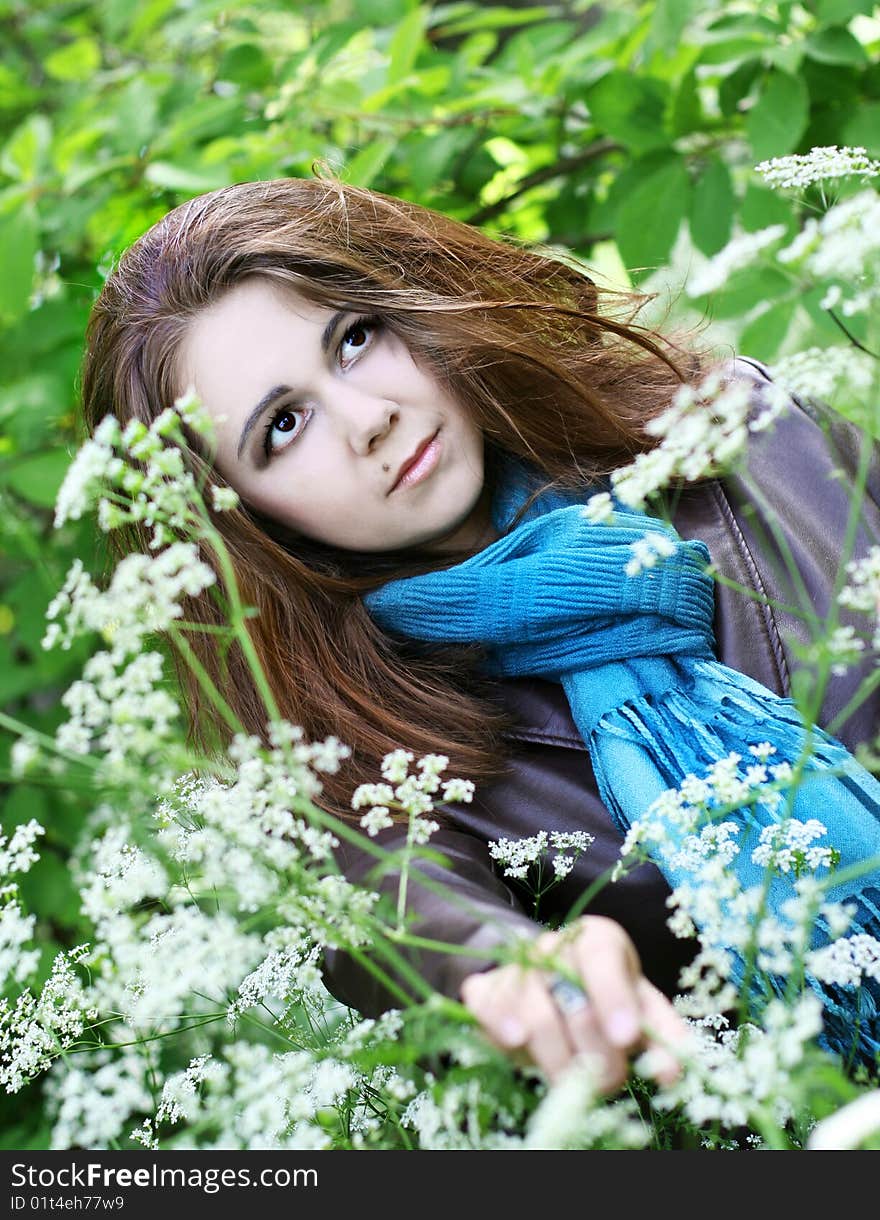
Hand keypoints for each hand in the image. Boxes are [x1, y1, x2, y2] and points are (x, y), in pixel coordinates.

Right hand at [459, 914, 690, 1091]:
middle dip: (595, 1052)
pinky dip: (500, 1026)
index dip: (613, 997)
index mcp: (597, 940)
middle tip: (610, 1081)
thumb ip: (662, 1035)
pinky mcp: (484, 988)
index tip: (625, 1038)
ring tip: (575, 1083)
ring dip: (558, 1060)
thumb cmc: (605, 998)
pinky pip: (487, 1006)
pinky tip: (517, 1044)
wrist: (549, 985)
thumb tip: (672, 1074)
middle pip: (571, 998)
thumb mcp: (641, 1008)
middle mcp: (553, 945)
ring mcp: (516, 965)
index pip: (602, 957)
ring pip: (534, 1014)